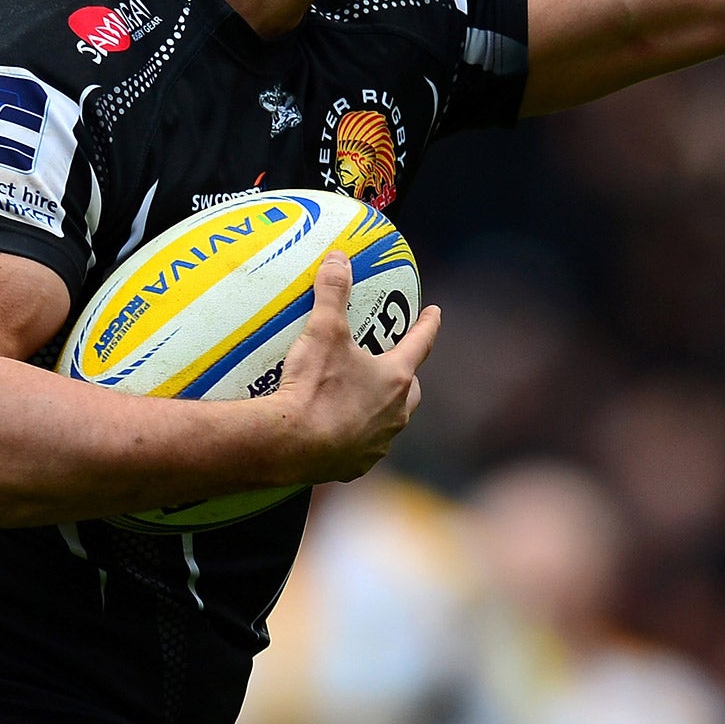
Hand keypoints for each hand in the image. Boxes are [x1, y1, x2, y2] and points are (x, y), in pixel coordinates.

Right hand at [267, 249, 441, 483]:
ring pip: (390, 420)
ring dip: (382, 407)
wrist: (289, 444)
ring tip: (363, 397)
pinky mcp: (355, 465)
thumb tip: (339, 258)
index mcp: (396, 378)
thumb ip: (333, 292)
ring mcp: (377, 443)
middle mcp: (395, 413)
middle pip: (411, 389)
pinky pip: (363, 446)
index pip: (420, 344)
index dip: (428, 325)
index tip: (435, 313)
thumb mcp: (323, 331)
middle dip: (407, 374)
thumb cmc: (314, 387)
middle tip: (395, 363)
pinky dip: (357, 436)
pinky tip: (339, 431)